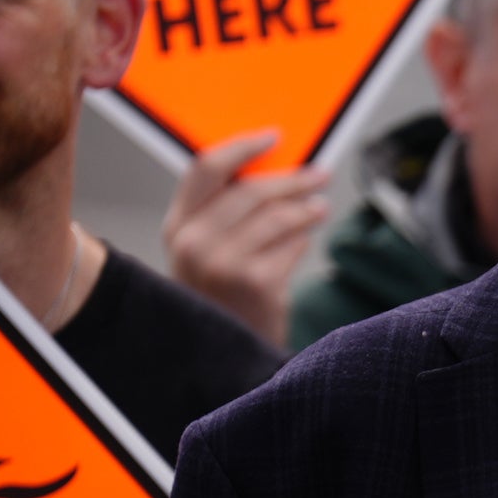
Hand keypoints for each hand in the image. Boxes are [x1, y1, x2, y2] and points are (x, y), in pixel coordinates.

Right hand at [164, 127, 330, 347]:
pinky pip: (293, 245)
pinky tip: (306, 240)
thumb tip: (273, 168)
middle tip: (319, 174)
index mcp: (177, 227)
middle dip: (293, 178)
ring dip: (307, 208)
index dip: (244, 146)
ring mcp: (224, 263)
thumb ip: (223, 214)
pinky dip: (304, 239)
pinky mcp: (256, 282)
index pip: (206, 167)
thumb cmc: (220, 300)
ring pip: (278, 215)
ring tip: (320, 208)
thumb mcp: (204, 254)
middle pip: (252, 188)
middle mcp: (194, 243)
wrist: (224, 361)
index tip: (274, 136)